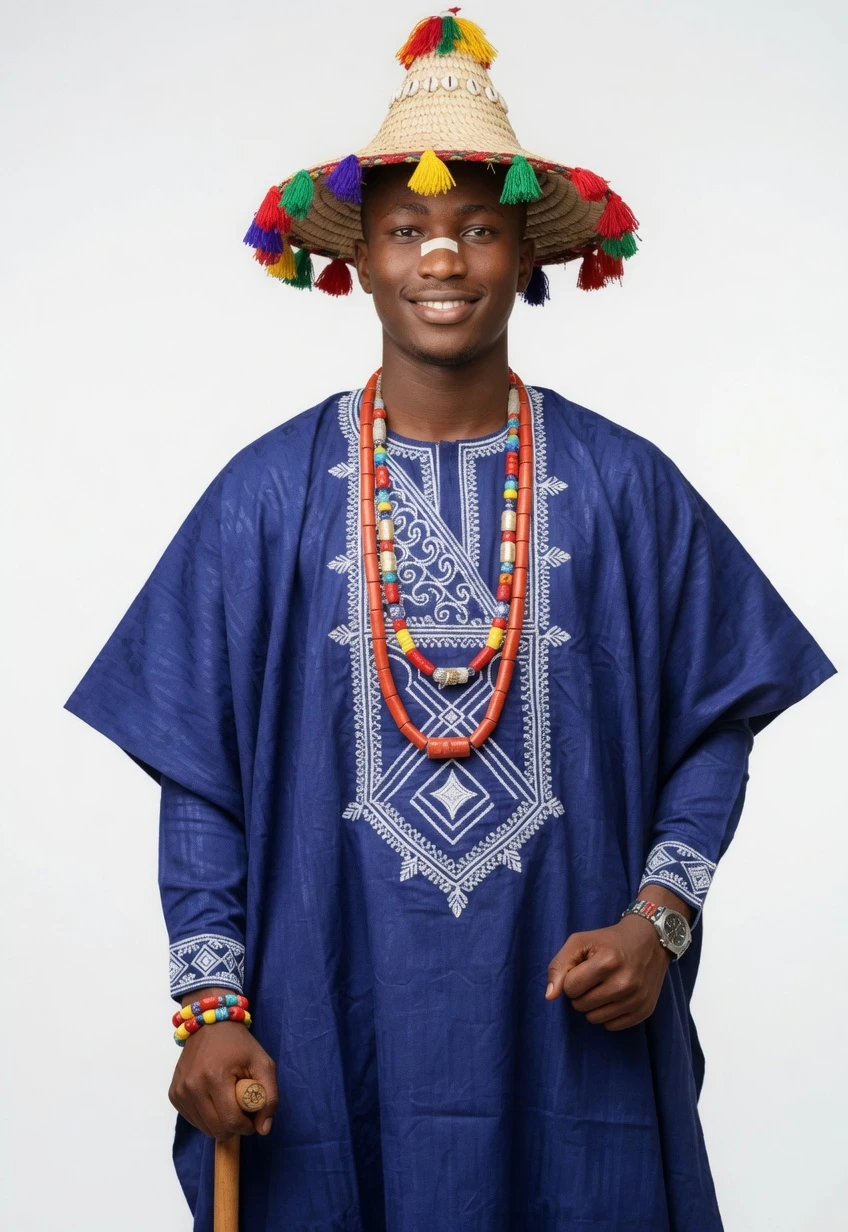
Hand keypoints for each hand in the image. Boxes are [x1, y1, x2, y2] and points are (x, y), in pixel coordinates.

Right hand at [169, 1022, 278, 1139]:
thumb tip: (263, 1130)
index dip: (246, 1126)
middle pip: (216, 1129)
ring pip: (203, 1128)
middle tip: (241, 1110)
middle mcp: (193, 1086)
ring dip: (219, 1123)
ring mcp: (180, 1091)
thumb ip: (270, 1097)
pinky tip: (213, 1099)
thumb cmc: (240, 1045)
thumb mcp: (263, 1063)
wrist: (210, 1025)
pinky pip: (193, 1119)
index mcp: (216, 1076)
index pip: (230, 1121)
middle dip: (233, 1127)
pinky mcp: (174, 1094)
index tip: (252, 1118)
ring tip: (227, 1101)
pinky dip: (206, 1117)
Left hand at [545, 916, 671, 1030]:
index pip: (570, 988)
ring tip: (603, 987)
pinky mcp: (644, 1011)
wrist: (649, 942)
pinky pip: (611, 1026)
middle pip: (581, 1006)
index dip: (571, 979)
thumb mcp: (580, 942)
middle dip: (581, 993)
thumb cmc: (608, 941)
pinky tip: (615, 997)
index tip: (582, 969)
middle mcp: (624, 983)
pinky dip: (608, 1014)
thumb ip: (559, 966)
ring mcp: (636, 999)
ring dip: (593, 1006)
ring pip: (594, 1019)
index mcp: (607, 962)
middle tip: (593, 978)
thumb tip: (550, 997)